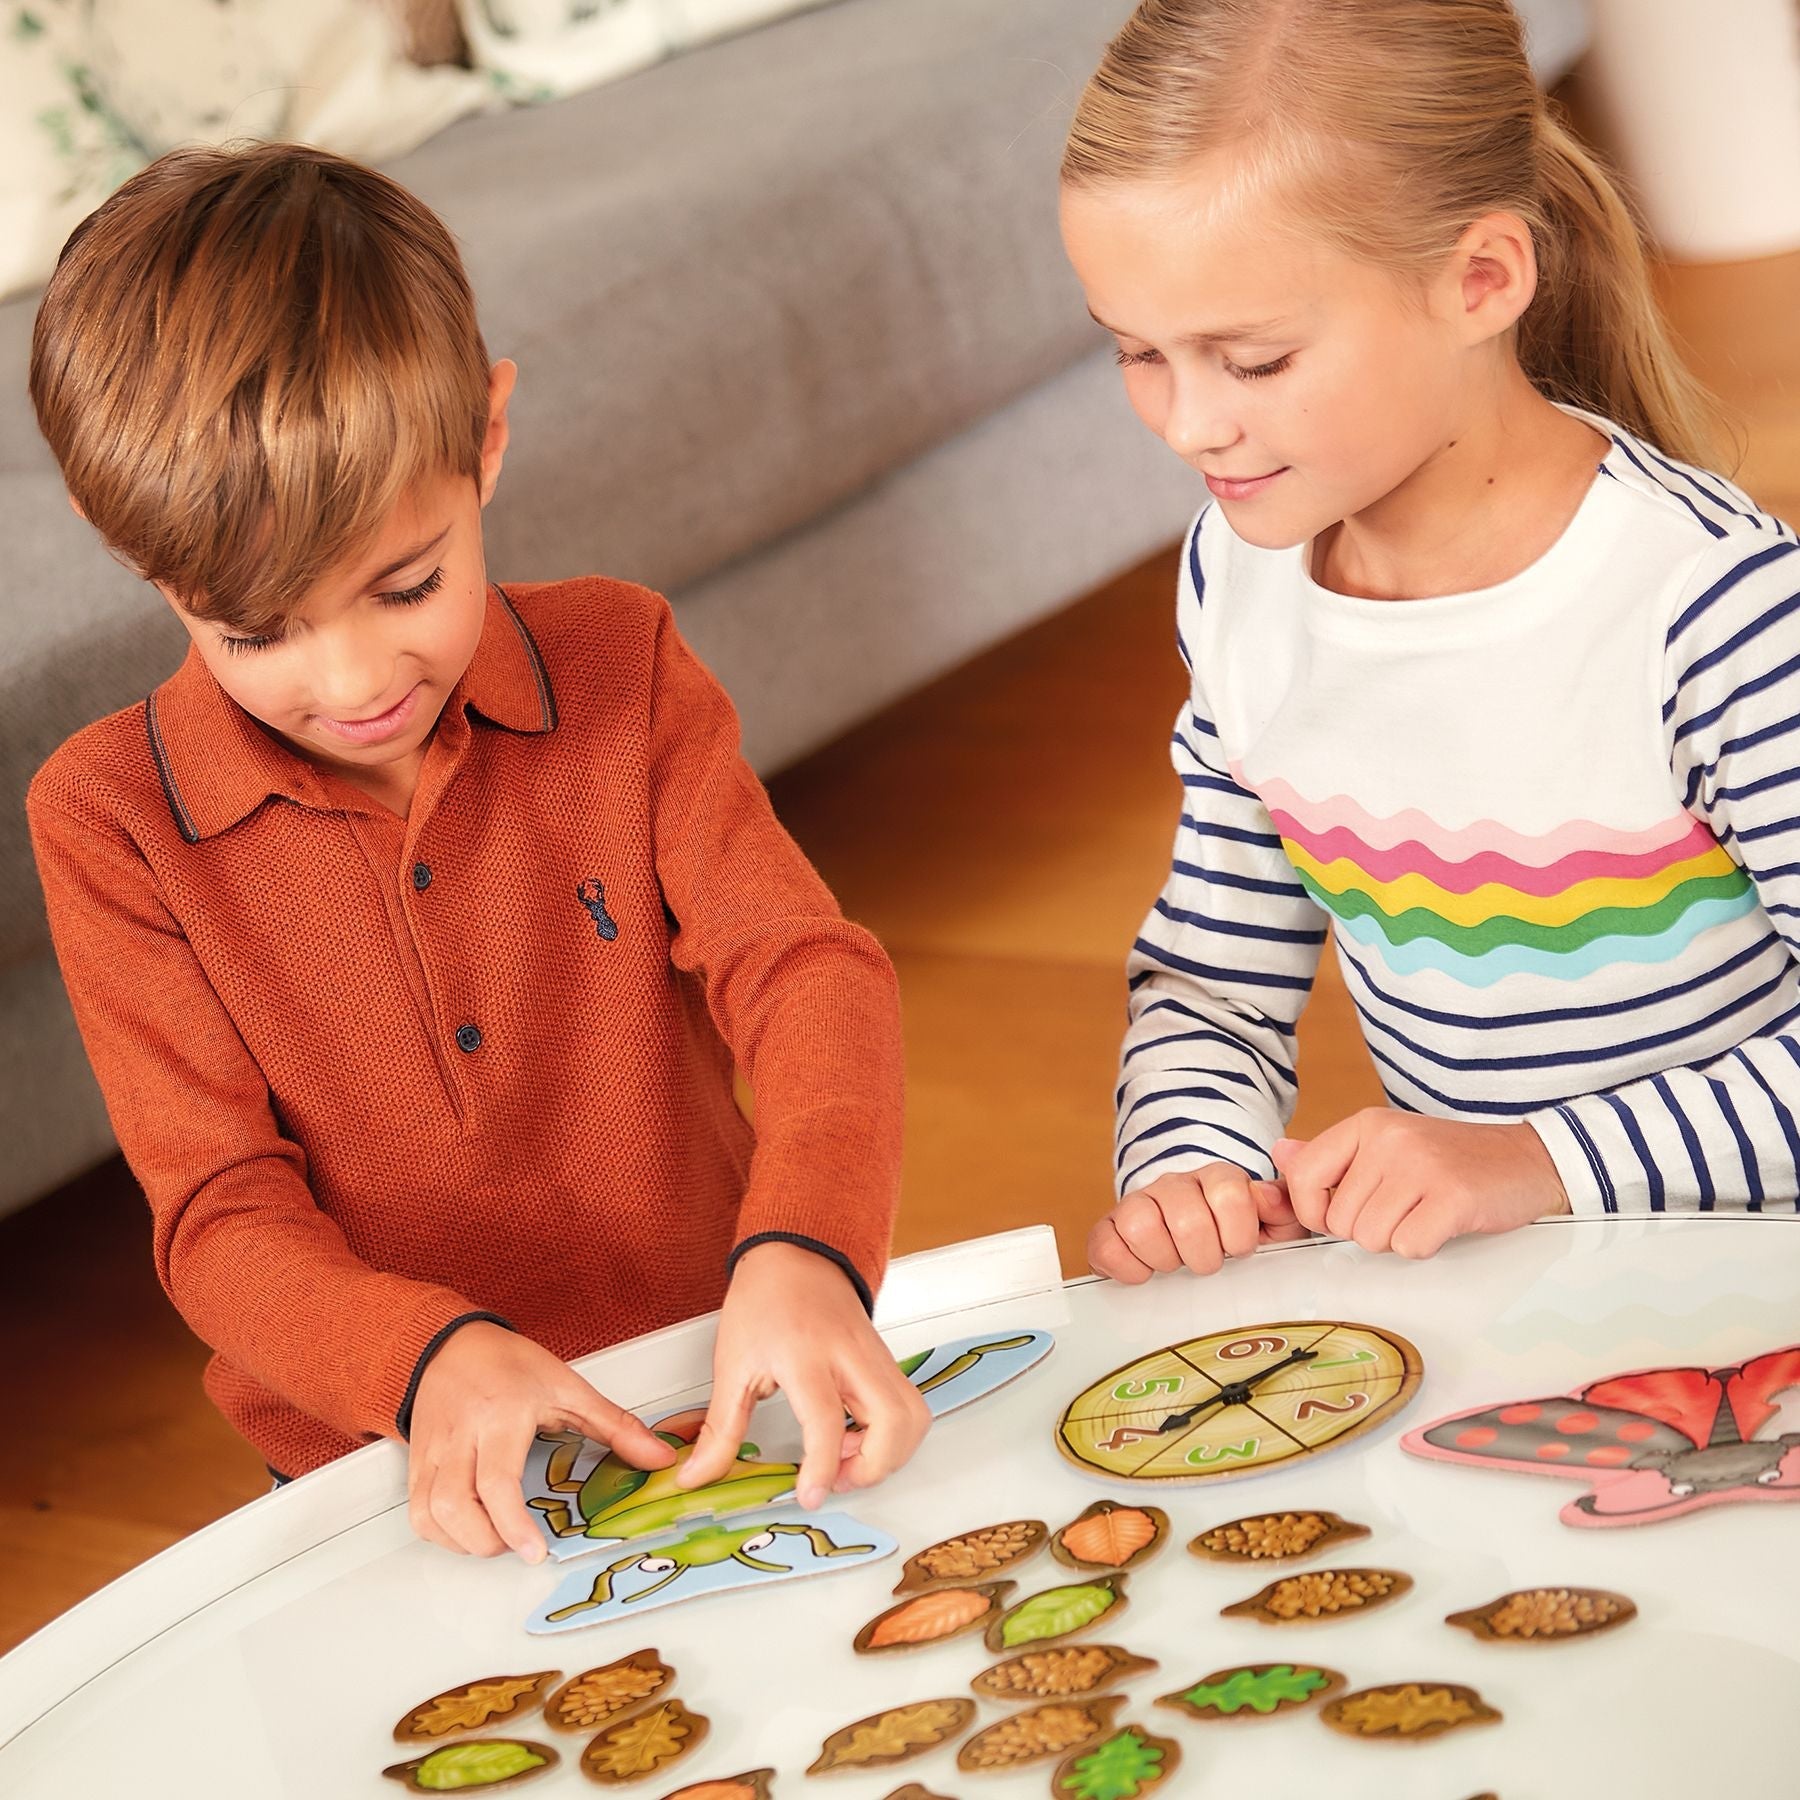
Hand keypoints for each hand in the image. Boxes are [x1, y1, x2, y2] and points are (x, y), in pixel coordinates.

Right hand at [407, 1321, 675, 1561]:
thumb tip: (659, 1458)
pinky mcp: (416, 1461)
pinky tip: (469, 1530)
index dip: (513, 1525)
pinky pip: (417, 1509)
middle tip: (520, 1545)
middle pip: (455, 1507)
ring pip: (430, 1514)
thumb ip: (616, 1426)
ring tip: (497, 1538)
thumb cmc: (508, 1364)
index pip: (496, 1481)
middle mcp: (461, 1434)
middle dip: (487, 1542)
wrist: (452, 1344)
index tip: (535, 1551)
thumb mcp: (569, 1387)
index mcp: (501, 1414)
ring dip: (463, 1542)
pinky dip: (440, 1532)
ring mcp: (433, 1449)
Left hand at [677, 1242, 930, 1509]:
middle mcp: (850, 1357)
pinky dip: (893, 1434)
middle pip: (894, 1421)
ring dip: (889, 1453)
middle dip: (873, 1467)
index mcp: (805, 1355)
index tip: (808, 1494)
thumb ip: (719, 1429)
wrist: (795, 1256)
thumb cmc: (763, 1302)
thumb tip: (697, 1476)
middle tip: (835, 1478)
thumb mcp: (732, 1364)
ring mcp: (876, 1357)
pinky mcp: (887, 1361)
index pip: (826, 1419)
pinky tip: (856, 1436)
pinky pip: (909, 1406)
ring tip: (846, 1459)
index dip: (821, 1466)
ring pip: (913, 1416)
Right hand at [1088, 1162, 1310, 1283]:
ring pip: (1142, 1225)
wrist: (1187, 1235)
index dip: (1238, 1233)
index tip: (1239, 1250)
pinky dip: (1127, 1268)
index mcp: (1216, 1180)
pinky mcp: (1108, 1229)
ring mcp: (1137, 1204)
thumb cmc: (1232, 1236)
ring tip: (1175, 1266)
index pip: (1229, 1194)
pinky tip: (1144, 1274)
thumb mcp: (1271, 1225)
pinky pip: (1105, 1244)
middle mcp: (1174, 1185)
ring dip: (1165, 1259)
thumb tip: (1268, 1199)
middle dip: (1203, 1255)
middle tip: (1207, 1263)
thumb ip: (1282, 1209)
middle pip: (1187, 1218)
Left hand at [1272, 1112, 1570, 1258]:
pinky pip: (1408, 1247)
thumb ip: (1332, 1155)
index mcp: (1366, 1124)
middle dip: (1366, 1229)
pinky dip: (1424, 1247)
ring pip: (1370, 1238)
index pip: (1303, 1176)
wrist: (1527, 1159)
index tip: (1339, 1216)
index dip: (1314, 1211)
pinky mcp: (1453, 1197)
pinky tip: (1444, 1225)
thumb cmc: (1450, 1160)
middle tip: (1403, 1210)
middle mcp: (1388, 1140)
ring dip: (1396, 1239)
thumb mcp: (1388, 1145)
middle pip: (1339, 1220)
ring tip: (1424, 1214)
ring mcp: (1421, 1166)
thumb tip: (1279, 1154)